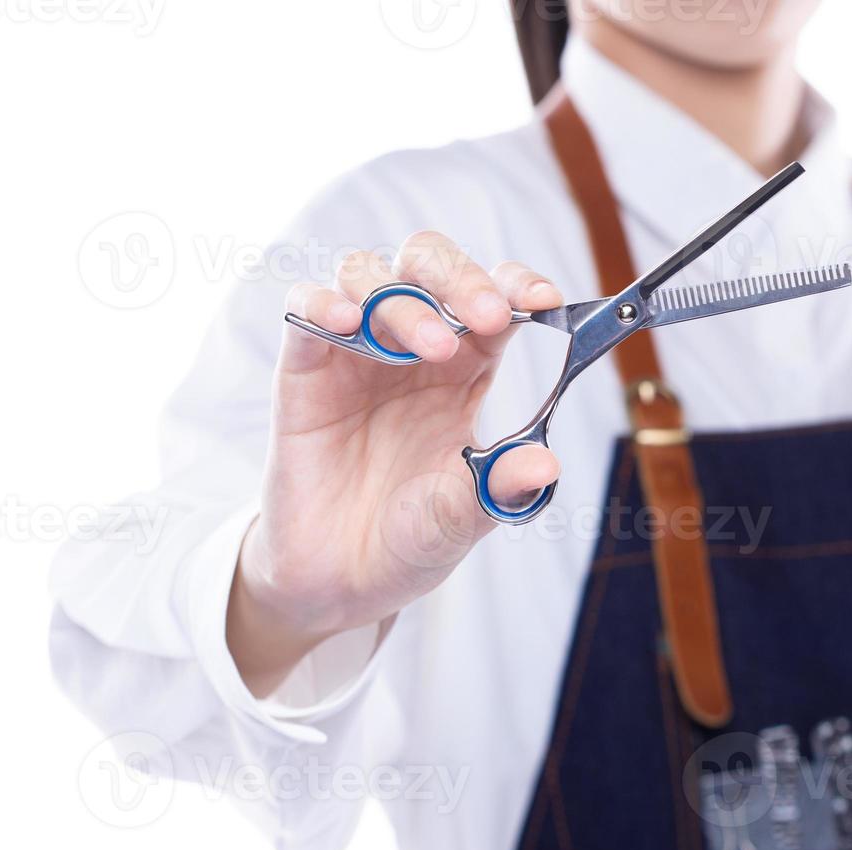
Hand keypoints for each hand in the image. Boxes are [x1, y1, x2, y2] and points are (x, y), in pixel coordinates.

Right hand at [228, 231, 564, 693]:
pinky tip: (348, 321)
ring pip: (371, 274)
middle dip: (462, 277)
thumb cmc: (412, 536)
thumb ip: (501, 488)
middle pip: (432, 266)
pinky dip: (324, 302)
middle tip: (485, 316)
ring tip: (430, 346)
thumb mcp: (465, 517)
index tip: (545, 301)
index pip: (497, 299)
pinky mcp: (303, 369)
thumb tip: (547, 465)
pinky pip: (305, 308)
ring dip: (404, 298)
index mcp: (466, 369)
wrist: (340, 580)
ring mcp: (355, 353)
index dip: (519, 285)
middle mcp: (412, 348)